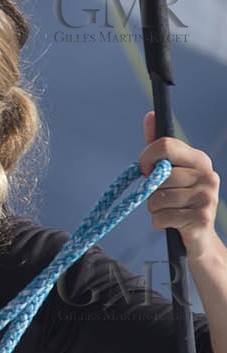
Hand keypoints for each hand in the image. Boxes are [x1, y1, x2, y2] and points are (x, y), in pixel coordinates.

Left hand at [140, 112, 221, 260]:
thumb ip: (157, 146)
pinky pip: (162, 216)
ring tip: (166, 210)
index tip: (145, 170)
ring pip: (158, 198)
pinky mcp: (201, 218)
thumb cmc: (179, 199)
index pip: (166, 146)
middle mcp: (207, 175)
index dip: (147, 157)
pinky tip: (170, 222)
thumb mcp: (169, 171)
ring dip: (153, 208)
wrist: (199, 237)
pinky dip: (158, 222)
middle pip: (159, 175)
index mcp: (199, 159)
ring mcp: (207, 197)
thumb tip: (150, 115)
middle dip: (150, 190)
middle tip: (160, 197)